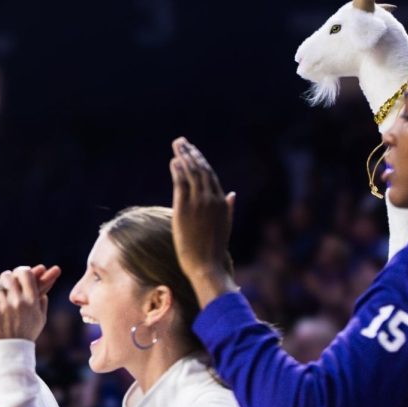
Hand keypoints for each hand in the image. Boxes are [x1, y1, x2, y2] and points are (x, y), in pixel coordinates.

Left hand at [0, 265, 61, 341]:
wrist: (8, 359)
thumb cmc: (24, 340)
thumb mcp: (39, 323)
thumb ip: (41, 306)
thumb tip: (43, 294)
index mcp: (32, 303)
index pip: (26, 275)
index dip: (21, 271)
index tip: (18, 274)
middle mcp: (19, 303)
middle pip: (9, 276)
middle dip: (5, 278)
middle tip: (4, 282)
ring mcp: (4, 308)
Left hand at [169, 137, 237, 306]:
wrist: (206, 264)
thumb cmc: (214, 250)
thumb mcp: (225, 225)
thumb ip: (229, 208)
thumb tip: (233, 194)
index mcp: (222, 202)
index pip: (211, 176)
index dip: (202, 162)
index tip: (193, 152)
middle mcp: (212, 199)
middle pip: (201, 170)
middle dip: (192, 153)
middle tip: (182, 142)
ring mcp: (199, 203)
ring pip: (192, 173)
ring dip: (184, 157)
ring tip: (177, 145)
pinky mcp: (185, 209)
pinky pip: (181, 184)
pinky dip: (178, 170)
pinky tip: (174, 161)